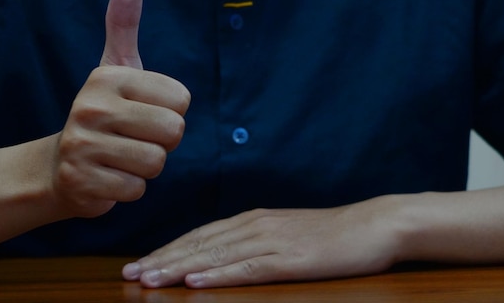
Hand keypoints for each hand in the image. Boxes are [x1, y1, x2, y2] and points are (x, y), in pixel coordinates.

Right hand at [52, 0, 189, 217]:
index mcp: (109, 77)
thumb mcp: (115, 67)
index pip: (181, 100)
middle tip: (135, 139)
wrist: (60, 168)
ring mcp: (83, 145)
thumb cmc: (103, 115)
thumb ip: (124, 23)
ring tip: (122, 158)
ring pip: (156, 163)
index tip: (143, 114)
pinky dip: (129, 189)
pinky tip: (109, 177)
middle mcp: (92, 106)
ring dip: (146, 167)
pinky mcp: (81, 181)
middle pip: (173, 132)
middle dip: (162, 142)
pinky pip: (136, 190)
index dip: (171, 113)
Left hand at [122, 196, 403, 287]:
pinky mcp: (289, 260)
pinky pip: (247, 269)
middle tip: (130, 274)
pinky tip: (196, 282)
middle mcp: (254, 226)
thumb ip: (255, 239)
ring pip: (215, 256)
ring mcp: (271, 242)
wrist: (373, 224)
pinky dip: (217, 276)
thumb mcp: (285, 232)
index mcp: (252, 219)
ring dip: (178, 268)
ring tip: (149, 280)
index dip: (168, 249)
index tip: (141, 263)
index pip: (200, 235)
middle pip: (199, 245)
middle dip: (162, 260)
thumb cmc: (330, 233)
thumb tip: (225, 252)